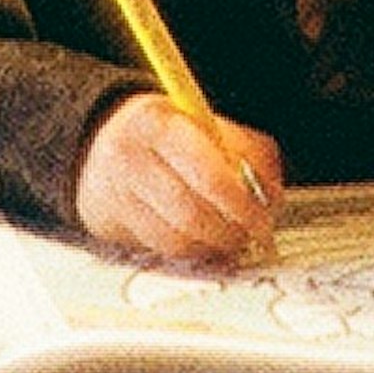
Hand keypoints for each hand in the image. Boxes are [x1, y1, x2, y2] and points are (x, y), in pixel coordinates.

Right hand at [75, 93, 280, 267]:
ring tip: (231, 237)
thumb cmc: (169, 133)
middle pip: (191, 213)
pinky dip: (193, 250)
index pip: (208, 174)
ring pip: (178, 238)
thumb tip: (271, 197)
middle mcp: (131, 159)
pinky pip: (163, 249)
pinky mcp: (113, 224)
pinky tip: (205, 240)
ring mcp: (117, 194)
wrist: (102, 142)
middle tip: (251, 234)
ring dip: (214, 245)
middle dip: (230, 231)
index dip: (241, 204)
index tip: (262, 219)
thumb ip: (248, 152)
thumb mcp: (207, 123)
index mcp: (158, 124)